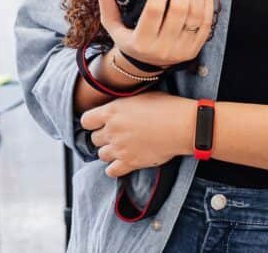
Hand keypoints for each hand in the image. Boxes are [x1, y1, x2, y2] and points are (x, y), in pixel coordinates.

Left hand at [80, 91, 194, 176]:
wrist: (182, 125)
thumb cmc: (166, 107)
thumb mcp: (139, 96)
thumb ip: (122, 105)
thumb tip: (117, 108)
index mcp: (112, 111)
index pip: (86, 120)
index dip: (92, 122)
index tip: (99, 123)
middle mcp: (112, 130)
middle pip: (94, 139)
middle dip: (103, 137)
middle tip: (115, 135)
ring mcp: (120, 148)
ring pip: (101, 155)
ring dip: (109, 152)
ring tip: (120, 148)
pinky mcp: (130, 163)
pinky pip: (111, 171)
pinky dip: (114, 168)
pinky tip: (122, 162)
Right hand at [98, 0, 212, 68]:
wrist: (144, 65)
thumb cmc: (128, 40)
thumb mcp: (112, 24)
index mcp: (141, 41)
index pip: (154, 10)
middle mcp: (162, 48)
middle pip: (179, 11)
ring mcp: (181, 50)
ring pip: (196, 16)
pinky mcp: (195, 49)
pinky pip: (207, 24)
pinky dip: (207, 4)